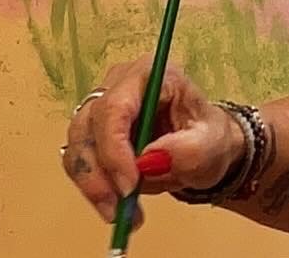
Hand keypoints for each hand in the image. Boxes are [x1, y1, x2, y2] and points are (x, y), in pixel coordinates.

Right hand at [62, 57, 243, 223]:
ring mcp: (102, 106)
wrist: (202, 147)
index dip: (114, 148)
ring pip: (78, 145)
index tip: (129, 186)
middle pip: (89, 125)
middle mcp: (119, 84)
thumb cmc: (207, 136)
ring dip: (94, 185)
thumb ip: (186, 150)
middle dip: (101, 174)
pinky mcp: (93, 131)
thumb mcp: (210, 145)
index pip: (116, 106)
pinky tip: (118, 205)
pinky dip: (93, 187)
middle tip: (122, 210)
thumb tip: (148, 160)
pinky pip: (79, 161)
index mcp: (151, 74)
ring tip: (124, 214)